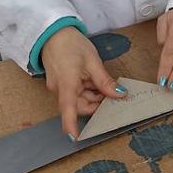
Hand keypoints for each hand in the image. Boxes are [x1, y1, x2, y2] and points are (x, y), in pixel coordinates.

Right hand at [41, 26, 124, 140]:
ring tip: (103, 82)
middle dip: (97, 103)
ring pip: (80, 99)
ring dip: (93, 95)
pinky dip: (88, 89)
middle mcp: (60, 89)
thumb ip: (105, 81)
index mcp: (67, 84)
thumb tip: (119, 95)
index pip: (68, 109)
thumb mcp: (93, 61)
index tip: (75, 139)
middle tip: (112, 93)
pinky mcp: (62, 83)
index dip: (71, 125)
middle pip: (80, 106)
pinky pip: (76, 92)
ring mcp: (60, 87)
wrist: (53, 33)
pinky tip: (94, 80)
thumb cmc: (72, 45)